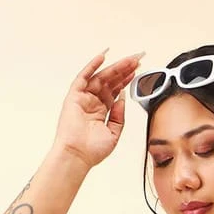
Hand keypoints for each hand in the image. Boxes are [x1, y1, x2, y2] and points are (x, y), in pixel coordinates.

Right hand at [52, 49, 144, 168]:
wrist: (78, 156)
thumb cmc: (92, 151)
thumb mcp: (114, 133)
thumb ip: (119, 116)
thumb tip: (122, 98)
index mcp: (102, 110)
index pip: (116, 90)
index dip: (127, 79)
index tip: (139, 70)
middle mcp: (93, 102)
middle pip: (111, 80)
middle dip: (125, 69)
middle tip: (139, 59)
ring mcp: (83, 98)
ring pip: (101, 77)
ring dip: (115, 67)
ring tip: (129, 60)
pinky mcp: (74, 96)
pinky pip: (83, 77)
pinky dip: (92, 66)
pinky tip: (103, 56)